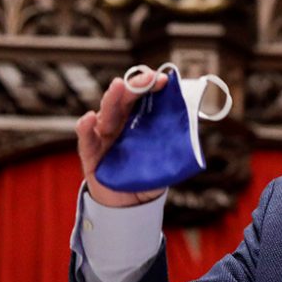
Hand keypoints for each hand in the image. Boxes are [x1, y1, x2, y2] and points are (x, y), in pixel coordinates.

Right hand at [75, 71, 167, 206]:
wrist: (130, 204)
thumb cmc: (146, 175)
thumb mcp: (165, 157)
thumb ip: (176, 141)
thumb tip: (196, 123)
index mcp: (137, 121)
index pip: (142, 97)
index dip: (150, 85)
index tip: (163, 79)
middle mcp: (119, 124)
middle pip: (124, 100)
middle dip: (135, 86)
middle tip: (146, 77)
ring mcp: (103, 137)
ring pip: (106, 114)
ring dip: (112, 98)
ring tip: (118, 86)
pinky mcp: (91, 155)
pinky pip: (86, 140)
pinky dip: (86, 128)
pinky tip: (89, 118)